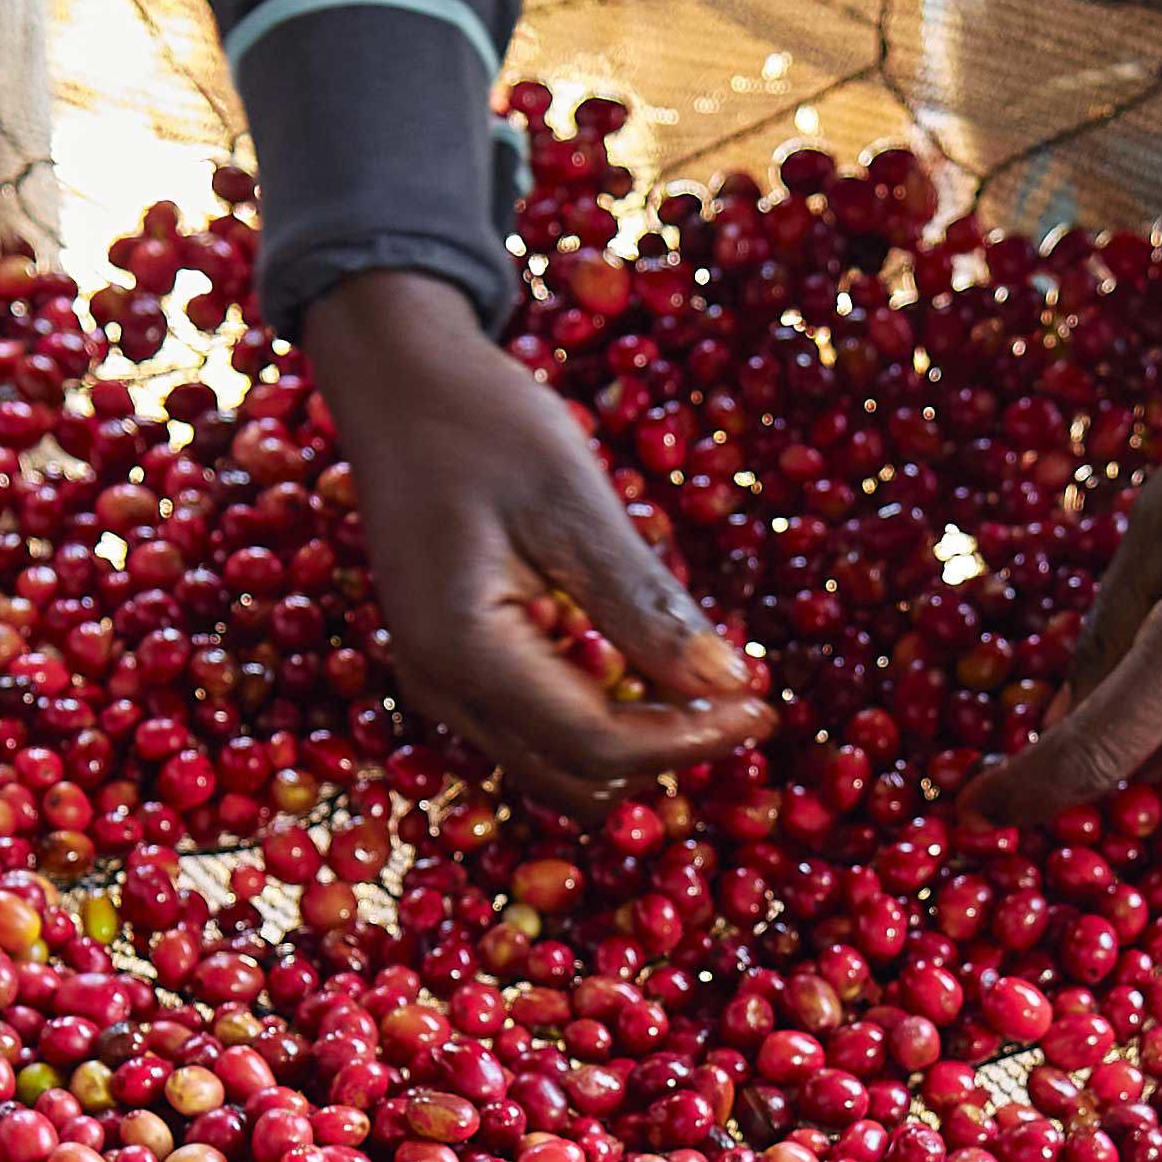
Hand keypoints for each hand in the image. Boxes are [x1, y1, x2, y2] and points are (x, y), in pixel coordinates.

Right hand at [308, 267, 774, 800]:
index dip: (690, 740)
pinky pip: (534, 732)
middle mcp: (441, 690)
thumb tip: (728, 683)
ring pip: (555, 769)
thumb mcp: (573, 503)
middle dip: (663, 752)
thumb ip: (644, 603)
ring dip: (633, 743)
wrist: (396, 382)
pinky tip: (642, 662)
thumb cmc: (482, 423)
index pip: (597, 746)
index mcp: (465, 653)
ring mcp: (438, 686)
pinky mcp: (450, 670)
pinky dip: (598, 719)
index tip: (764, 703)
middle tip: (738, 691)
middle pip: (576, 779)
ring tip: (699, 678)